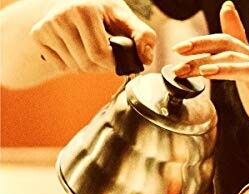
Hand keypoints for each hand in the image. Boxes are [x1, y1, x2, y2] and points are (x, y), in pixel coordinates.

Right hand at [30, 0, 155, 72]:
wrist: (76, 0)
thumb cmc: (104, 11)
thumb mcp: (126, 19)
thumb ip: (144, 37)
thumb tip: (145, 59)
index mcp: (84, 10)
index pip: (99, 54)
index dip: (112, 65)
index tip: (117, 61)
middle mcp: (61, 15)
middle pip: (86, 63)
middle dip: (101, 67)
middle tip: (106, 57)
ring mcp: (47, 25)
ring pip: (74, 67)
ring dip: (87, 67)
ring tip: (91, 51)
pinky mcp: (38, 34)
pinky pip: (60, 66)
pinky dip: (72, 65)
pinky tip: (76, 49)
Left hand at [172, 1, 248, 171]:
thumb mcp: (244, 71)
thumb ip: (233, 46)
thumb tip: (226, 8)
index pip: (225, 42)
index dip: (201, 42)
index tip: (178, 48)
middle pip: (233, 51)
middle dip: (205, 52)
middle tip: (182, 58)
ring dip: (227, 68)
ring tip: (205, 71)